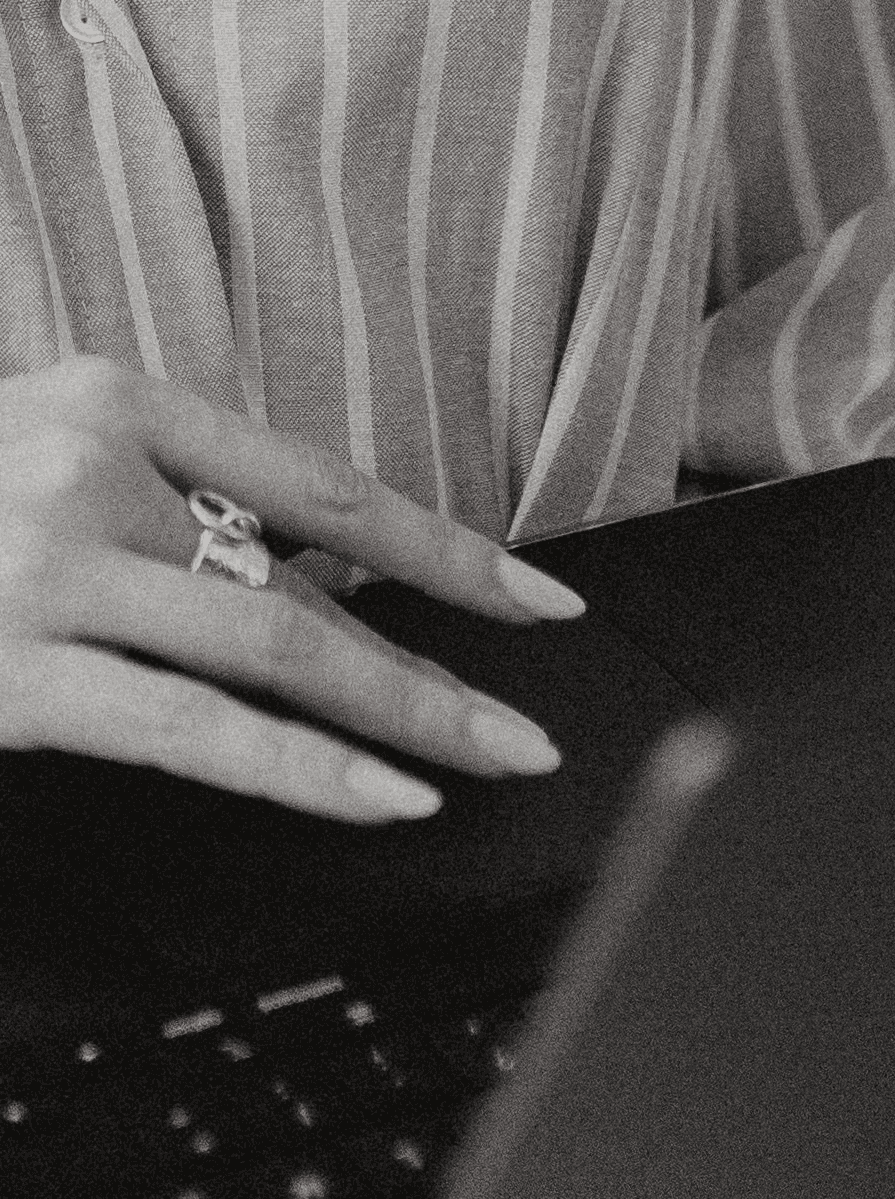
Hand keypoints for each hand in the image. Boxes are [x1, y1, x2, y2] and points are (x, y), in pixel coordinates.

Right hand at [0, 356, 585, 822]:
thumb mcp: (32, 461)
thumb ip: (152, 511)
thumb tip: (299, 592)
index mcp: (103, 402)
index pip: (322, 483)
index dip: (444, 546)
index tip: (538, 600)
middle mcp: (84, 470)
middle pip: (313, 582)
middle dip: (440, 663)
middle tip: (532, 721)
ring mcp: (46, 570)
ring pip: (277, 648)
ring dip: (406, 714)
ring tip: (494, 759)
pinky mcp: (16, 673)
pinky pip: (197, 731)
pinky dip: (307, 767)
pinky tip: (384, 796)